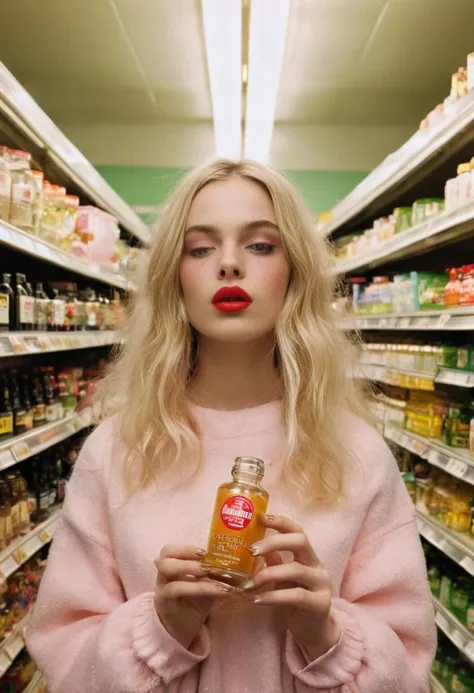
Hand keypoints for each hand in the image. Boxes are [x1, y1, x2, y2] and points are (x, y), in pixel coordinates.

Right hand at [154, 545, 233, 648]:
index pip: (170, 550)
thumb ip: (212, 572)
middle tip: (207, 559)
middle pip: (165, 555)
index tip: (205, 551)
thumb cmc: (194, 604)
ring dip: (191, 567)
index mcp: (171, 567)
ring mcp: (161, 587)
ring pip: (167, 568)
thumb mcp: (204, 585)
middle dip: (187, 553)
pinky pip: (178, 588)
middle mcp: (162, 575)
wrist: (183, 632)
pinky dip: (200, 586)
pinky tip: (220, 590)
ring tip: (212, 571)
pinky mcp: (164, 602)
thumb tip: (236, 561)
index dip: (186, 548)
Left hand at [240, 516, 339, 659]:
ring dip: (268, 574)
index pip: (298, 531)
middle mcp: (317, 566)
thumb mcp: (283, 579)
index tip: (261, 518)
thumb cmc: (295, 602)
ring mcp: (321, 584)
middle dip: (274, 542)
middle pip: (300, 541)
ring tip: (248, 583)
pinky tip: (257, 600)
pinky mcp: (320, 604)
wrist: (314, 632)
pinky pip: (296, 596)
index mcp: (308, 556)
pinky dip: (273, 596)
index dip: (281, 522)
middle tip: (250, 550)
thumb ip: (274, 562)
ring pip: (295, 570)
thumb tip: (254, 545)